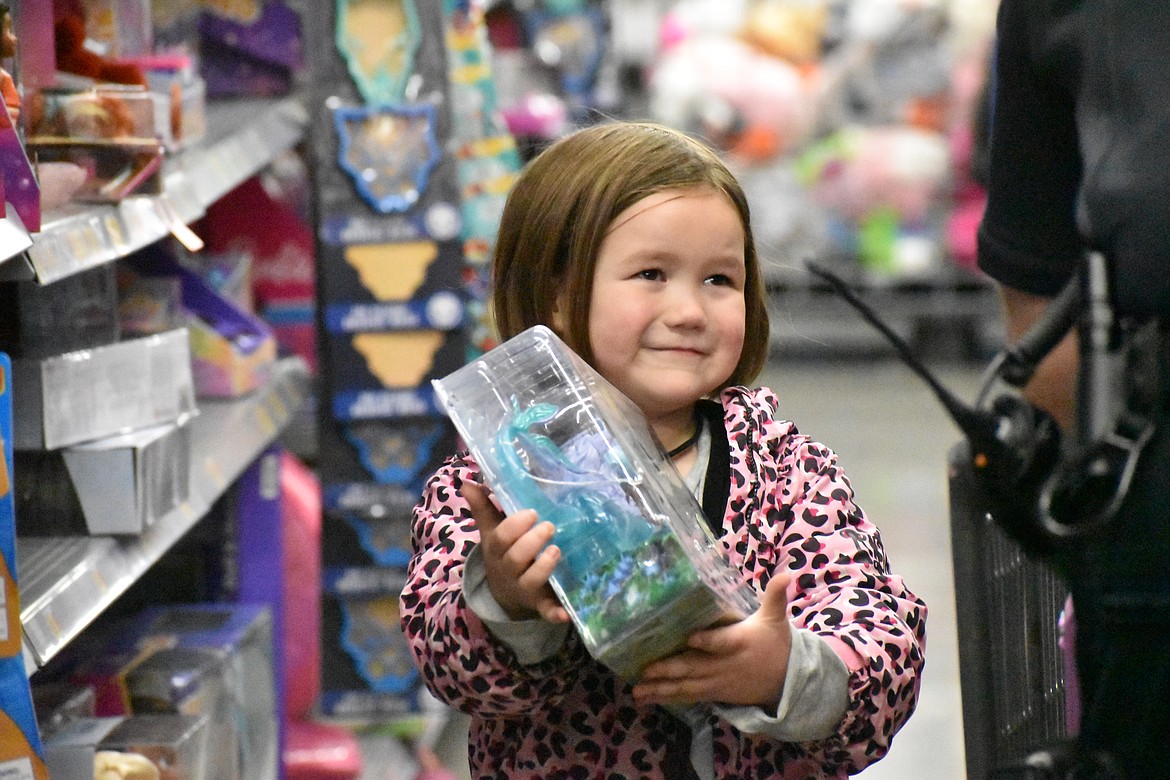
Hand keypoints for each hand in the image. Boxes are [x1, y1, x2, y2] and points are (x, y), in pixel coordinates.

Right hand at [461, 481, 569, 623]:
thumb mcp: (491, 533)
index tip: (531, 512)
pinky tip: (566, 614)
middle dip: (531, 542)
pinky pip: (547, 611)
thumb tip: (466, 482)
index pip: (501, 538)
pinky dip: (555, 613)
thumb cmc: (503, 554)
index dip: (515, 526)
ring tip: (556, 551)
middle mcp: (509, 570)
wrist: (505, 596)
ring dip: (544, 567)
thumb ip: (482, 507)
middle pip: (516, 558)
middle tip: (549, 526)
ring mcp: (524, 588)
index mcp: (497, 551)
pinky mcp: (540, 604)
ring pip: (531, 581)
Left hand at [632, 572, 791, 708]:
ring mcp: (718, 682)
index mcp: (741, 642)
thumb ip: (775, 596)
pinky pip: (689, 697)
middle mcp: (726, 665)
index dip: (708, 641)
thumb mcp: (776, 619)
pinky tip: (647, 698)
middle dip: (670, 669)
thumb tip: (787, 573)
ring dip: (661, 689)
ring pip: (687, 687)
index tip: (691, 638)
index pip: (724, 642)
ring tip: (637, 691)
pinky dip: (668, 698)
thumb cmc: (776, 644)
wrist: (787, 681)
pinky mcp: (714, 693)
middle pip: (696, 668)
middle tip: (645, 670)